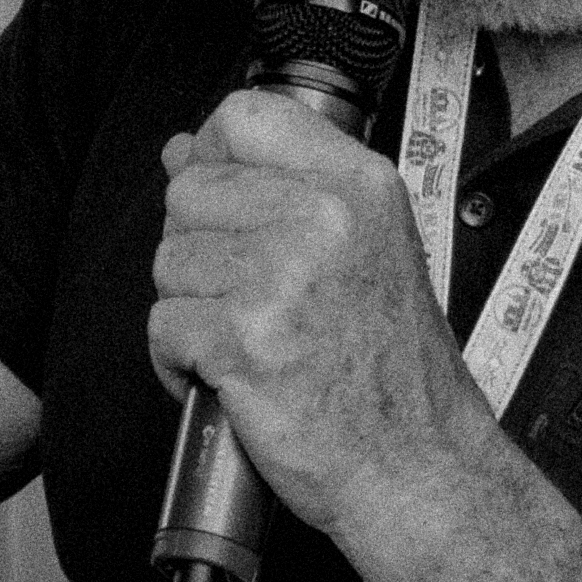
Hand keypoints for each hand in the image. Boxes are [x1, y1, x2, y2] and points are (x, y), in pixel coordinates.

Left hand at [149, 91, 487, 535]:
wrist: (419, 466)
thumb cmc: (392, 373)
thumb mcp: (369, 249)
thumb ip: (281, 190)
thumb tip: (185, 152)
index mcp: (360, 186)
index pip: (246, 115)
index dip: (214, 155)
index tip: (223, 200)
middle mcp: (324, 218)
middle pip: (190, 192)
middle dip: (198, 251)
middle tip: (247, 299)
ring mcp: (282, 277)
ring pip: (169, 262)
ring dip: (190, 311)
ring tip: (247, 342)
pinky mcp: (244, 340)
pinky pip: (162, 327)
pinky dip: (180, 363)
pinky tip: (230, 378)